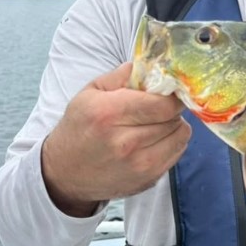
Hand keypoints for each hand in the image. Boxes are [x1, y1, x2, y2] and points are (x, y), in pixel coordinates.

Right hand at [42, 63, 190, 215]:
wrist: (65, 173)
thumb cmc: (79, 127)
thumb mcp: (90, 93)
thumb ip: (122, 75)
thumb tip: (152, 66)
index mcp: (109, 114)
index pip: (163, 103)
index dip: (172, 94)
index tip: (169, 90)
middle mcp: (125, 142)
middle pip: (173, 118)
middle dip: (172, 108)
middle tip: (160, 105)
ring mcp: (138, 165)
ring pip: (181, 135)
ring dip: (173, 125)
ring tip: (155, 123)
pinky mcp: (148, 179)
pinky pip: (178, 153)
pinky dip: (172, 142)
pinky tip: (154, 139)